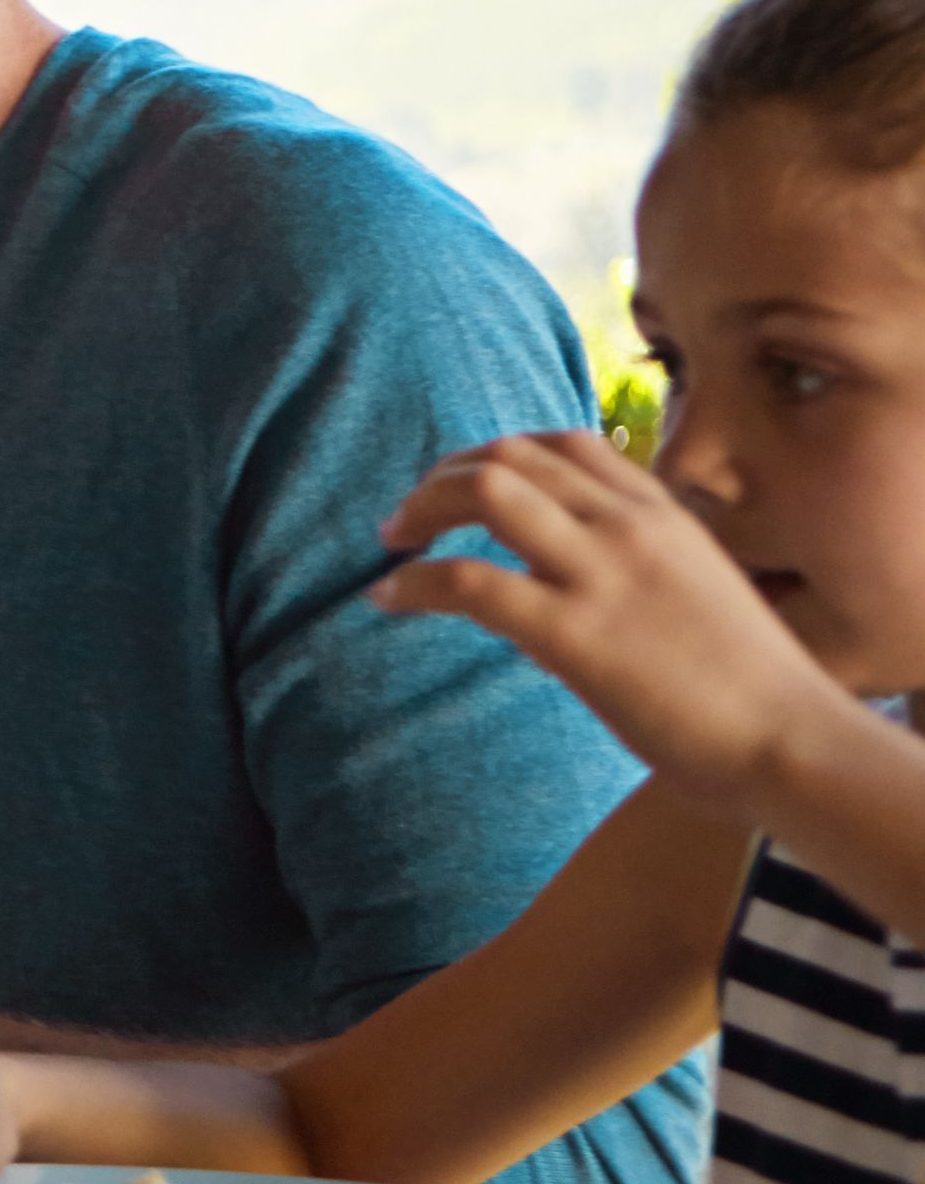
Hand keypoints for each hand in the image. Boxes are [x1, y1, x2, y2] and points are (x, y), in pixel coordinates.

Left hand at [374, 429, 878, 817]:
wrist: (795, 739)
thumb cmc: (755, 686)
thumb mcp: (698, 593)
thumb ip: (640, 571)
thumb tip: (567, 586)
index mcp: (665, 513)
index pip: (567, 444)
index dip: (499, 454)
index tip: (463, 482)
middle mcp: (630, 525)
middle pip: (511, 454)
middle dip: (444, 474)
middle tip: (408, 515)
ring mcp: (602, 572)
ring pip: (486, 492)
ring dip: (422, 508)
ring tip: (391, 542)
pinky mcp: (574, 631)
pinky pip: (467, 581)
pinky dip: (413, 582)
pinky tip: (388, 600)